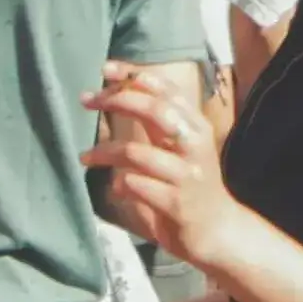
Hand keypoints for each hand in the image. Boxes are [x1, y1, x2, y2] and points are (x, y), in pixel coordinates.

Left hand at [83, 59, 229, 265]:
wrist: (218, 232)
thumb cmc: (191, 186)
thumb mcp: (181, 147)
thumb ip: (159, 122)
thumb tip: (119, 90)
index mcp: (195, 126)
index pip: (166, 90)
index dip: (135, 75)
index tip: (105, 69)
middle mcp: (194, 145)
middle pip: (155, 111)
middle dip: (118, 100)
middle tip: (87, 100)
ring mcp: (186, 176)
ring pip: (136, 152)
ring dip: (104, 152)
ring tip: (84, 156)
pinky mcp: (176, 204)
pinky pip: (135, 186)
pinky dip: (119, 185)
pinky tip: (115, 188)